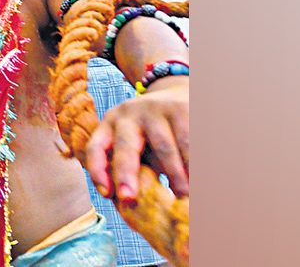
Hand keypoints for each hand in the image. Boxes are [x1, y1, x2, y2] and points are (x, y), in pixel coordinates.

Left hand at [85, 76, 187, 203]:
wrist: (178, 94)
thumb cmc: (152, 133)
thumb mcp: (137, 144)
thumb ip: (131, 166)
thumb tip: (129, 205)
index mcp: (110, 123)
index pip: (95, 146)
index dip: (97, 170)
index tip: (107, 194)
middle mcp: (129, 113)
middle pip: (126, 146)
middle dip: (126, 173)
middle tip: (129, 198)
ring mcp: (155, 109)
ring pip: (165, 149)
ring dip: (175, 177)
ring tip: (184, 200)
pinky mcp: (182, 109)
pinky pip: (190, 142)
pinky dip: (196, 164)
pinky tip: (204, 181)